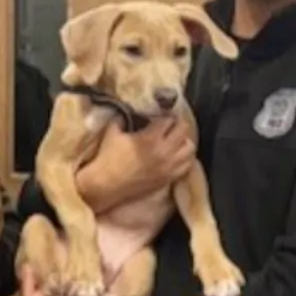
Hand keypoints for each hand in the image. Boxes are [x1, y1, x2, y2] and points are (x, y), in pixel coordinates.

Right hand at [79, 119, 196, 211]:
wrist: (106, 185)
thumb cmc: (107, 158)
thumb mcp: (112, 131)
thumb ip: (122, 117)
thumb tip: (129, 110)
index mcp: (150, 138)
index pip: (169, 120)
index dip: (164, 115)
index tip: (160, 116)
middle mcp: (164, 151)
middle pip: (184, 130)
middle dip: (178, 124)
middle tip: (170, 125)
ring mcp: (168, 167)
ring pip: (190, 148)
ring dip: (184, 141)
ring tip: (176, 140)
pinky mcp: (168, 179)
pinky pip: (187, 166)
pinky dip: (185, 158)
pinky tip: (176, 155)